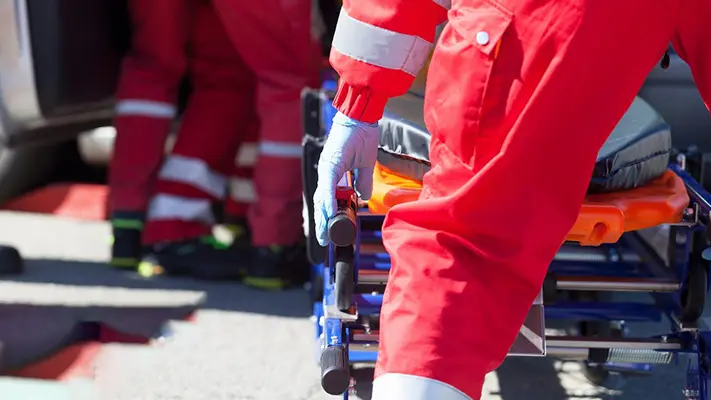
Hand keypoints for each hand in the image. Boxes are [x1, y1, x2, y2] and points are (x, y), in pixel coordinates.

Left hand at [314, 112, 378, 245]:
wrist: (361, 116)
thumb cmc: (363, 135)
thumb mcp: (364, 165)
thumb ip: (362, 182)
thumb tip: (363, 197)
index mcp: (333, 172)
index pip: (328, 198)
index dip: (327, 215)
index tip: (328, 231)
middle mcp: (327, 171)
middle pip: (321, 201)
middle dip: (321, 222)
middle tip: (322, 240)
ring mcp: (327, 167)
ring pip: (321, 197)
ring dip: (322, 216)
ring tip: (323, 233)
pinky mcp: (330, 163)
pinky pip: (328, 186)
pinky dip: (328, 200)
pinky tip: (329, 213)